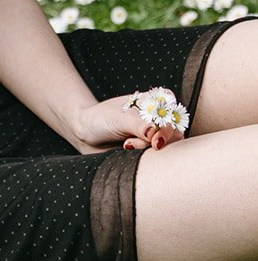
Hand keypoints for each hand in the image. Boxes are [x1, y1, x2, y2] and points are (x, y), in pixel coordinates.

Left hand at [71, 91, 186, 155]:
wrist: (85, 134)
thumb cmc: (100, 119)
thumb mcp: (117, 119)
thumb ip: (138, 126)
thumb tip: (156, 136)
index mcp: (151, 101)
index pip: (172, 108)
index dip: (168, 120)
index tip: (155, 134)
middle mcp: (156, 119)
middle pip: (175, 130)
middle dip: (158, 138)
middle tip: (141, 143)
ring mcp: (154, 136)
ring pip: (168, 147)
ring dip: (149, 149)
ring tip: (127, 145)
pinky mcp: (148, 152)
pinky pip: (158, 159)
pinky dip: (144, 157)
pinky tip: (126, 150)